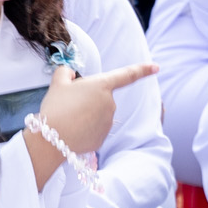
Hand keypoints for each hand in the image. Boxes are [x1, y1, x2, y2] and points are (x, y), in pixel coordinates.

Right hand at [40, 60, 157, 154]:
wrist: (51, 140)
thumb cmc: (55, 108)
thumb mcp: (57, 83)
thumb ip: (65, 72)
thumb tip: (70, 73)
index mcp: (102, 86)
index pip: (127, 75)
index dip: (143, 70)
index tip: (156, 67)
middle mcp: (110, 103)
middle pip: (102, 97)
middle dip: (89, 98)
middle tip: (69, 104)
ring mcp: (108, 121)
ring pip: (98, 113)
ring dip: (87, 114)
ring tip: (68, 118)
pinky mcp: (103, 137)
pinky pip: (95, 128)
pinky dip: (86, 128)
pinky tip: (73, 131)